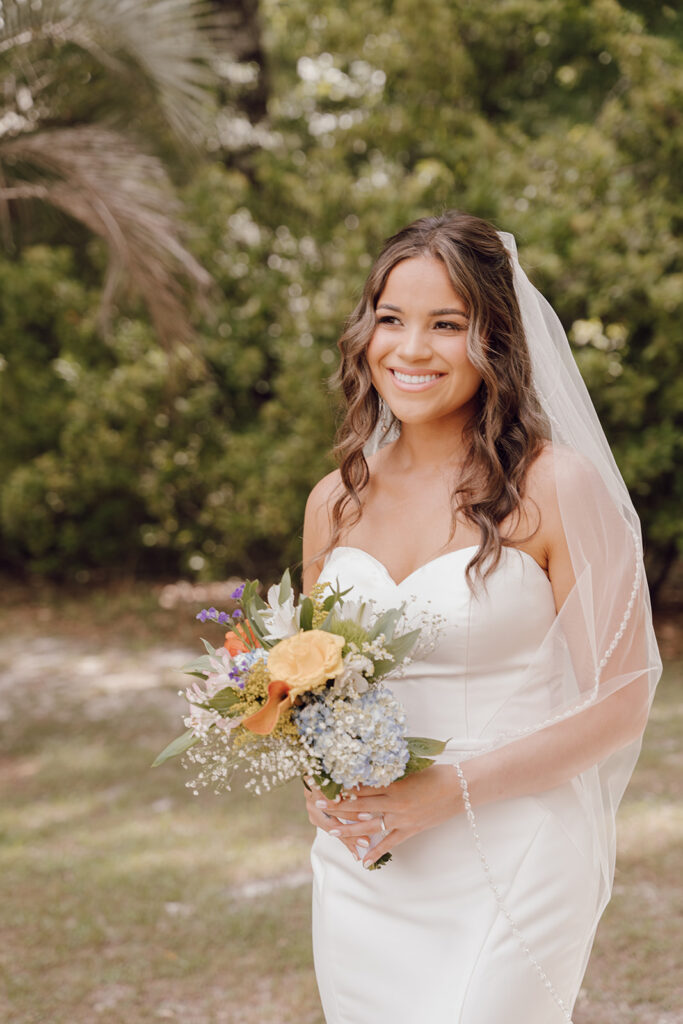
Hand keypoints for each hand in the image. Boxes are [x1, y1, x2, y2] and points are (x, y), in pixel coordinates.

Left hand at [312, 766, 462, 866]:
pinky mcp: (411, 830)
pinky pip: (390, 843)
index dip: (343, 787)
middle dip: (338, 806)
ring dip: (349, 830)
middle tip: (318, 805)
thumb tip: (368, 772)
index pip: (362, 787)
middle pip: (360, 806)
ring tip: (331, 832)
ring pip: (370, 826)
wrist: (460, 789)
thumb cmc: (436, 773)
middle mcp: (395, 803)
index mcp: (394, 784)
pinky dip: (376, 851)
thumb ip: (390, 773)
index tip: (327, 786)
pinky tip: (363, 860)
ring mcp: (402, 819)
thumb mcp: (410, 768)